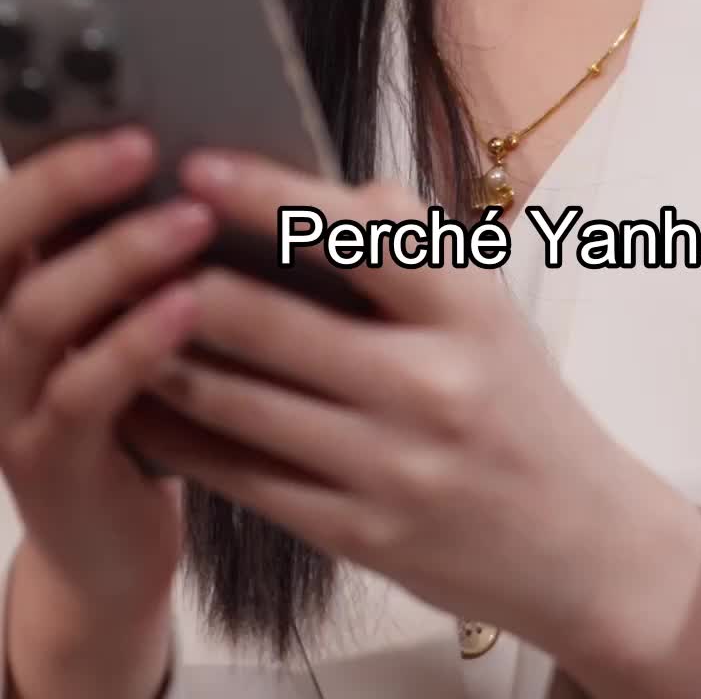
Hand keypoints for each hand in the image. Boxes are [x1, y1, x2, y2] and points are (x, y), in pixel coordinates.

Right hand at [0, 127, 215, 612]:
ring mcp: (8, 400)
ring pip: (35, 312)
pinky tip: (188, 306)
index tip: (102, 93)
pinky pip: (79, 393)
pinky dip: (133, 343)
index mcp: (8, 281)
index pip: (7, 201)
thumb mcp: (128, 307)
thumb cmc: (140, 397)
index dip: (46, 151)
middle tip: (140, 144)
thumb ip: (144, 238)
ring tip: (190, 220)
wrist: (110, 542)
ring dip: (114, 259)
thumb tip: (217, 149)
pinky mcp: (47, 461)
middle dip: (63, 184)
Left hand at [120, 151, 698, 672]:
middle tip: (127, 245)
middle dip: (185, 280)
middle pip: (274, 321)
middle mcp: (430, 384)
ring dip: (163, 356)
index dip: (269, 196)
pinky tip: (146, 405)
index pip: (359, 233)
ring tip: (115, 317)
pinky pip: (243, 476)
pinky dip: (182, 435)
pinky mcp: (356, 532)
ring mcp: (390, 465)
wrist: (579, 540)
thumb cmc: (516, 403)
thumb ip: (405, 248)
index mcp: (465, 308)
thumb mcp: (485, 308)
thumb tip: (307, 186)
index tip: (199, 166)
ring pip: (241, 402)